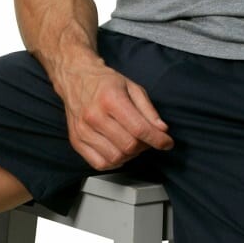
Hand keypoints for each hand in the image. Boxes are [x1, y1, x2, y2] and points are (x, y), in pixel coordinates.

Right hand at [56, 57, 174, 169]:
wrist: (76, 78)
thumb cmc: (105, 82)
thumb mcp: (132, 87)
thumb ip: (148, 110)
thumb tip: (162, 130)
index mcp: (110, 99)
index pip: (139, 129)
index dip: (158, 139)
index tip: (167, 142)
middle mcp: (94, 116)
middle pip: (129, 146)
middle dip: (145, 146)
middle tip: (148, 138)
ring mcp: (83, 131)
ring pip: (115, 158)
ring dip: (130, 155)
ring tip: (132, 142)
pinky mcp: (76, 141)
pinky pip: (100, 163)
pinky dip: (114, 162)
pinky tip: (118, 149)